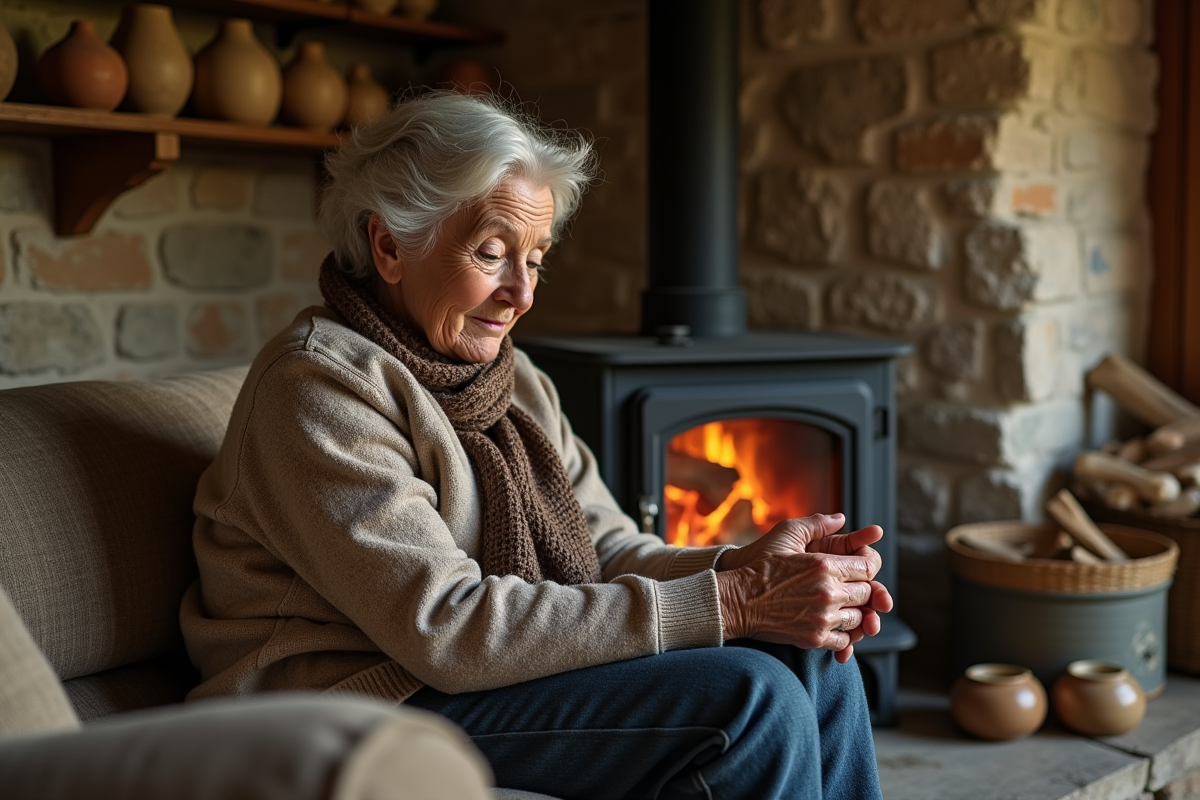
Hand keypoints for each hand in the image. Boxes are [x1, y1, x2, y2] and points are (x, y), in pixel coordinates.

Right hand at [715, 513, 893, 662]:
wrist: (736, 600)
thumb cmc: (759, 566)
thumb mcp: (785, 534)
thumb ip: (817, 523)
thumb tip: (840, 518)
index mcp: (825, 565)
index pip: (869, 567)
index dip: (868, 566)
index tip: (858, 569)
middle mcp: (829, 592)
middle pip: (867, 594)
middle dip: (861, 590)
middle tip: (847, 588)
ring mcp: (823, 618)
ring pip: (859, 618)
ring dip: (853, 613)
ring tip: (838, 606)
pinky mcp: (814, 638)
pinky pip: (845, 640)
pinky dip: (843, 635)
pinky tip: (831, 624)